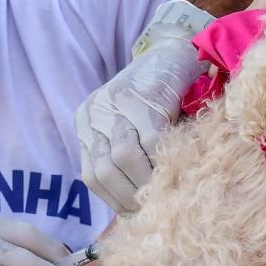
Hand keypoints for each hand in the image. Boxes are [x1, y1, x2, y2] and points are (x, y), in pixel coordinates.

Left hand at [76, 38, 207, 212]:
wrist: (176, 51)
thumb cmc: (158, 96)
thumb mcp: (132, 127)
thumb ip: (125, 159)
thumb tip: (136, 210)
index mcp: (86, 124)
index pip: (93, 177)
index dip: (118, 201)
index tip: (142, 214)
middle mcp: (93, 114)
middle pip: (103, 172)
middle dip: (133, 196)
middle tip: (159, 207)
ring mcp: (116, 104)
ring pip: (123, 158)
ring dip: (150, 179)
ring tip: (169, 188)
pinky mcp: (143, 98)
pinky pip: (152, 142)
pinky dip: (165, 159)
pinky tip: (179, 166)